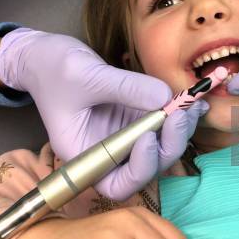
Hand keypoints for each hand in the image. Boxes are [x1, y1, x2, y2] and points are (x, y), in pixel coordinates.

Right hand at [0, 28, 207, 200]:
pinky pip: (160, 126)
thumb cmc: (53, 69)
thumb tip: (165, 97)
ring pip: (159, 149)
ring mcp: (121, 136)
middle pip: (145, 168)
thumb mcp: (86, 75)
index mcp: (83, 155)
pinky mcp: (132, 118)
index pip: (117, 183)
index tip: (149, 136)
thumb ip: (125, 87)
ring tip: (194, 104)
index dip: (140, 168)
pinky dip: (178, 116)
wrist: (44, 55)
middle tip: (182, 114)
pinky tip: (193, 99)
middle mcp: (105, 152)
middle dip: (168, 145)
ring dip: (180, 131)